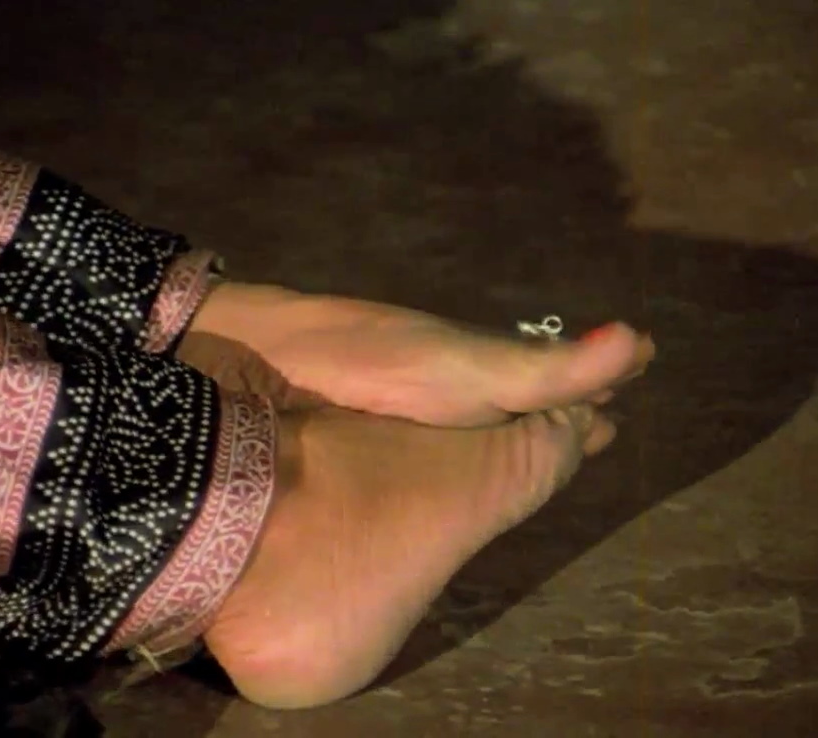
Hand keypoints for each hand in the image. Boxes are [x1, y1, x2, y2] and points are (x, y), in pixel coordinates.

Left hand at [182, 282, 654, 426]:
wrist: (264, 359)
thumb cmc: (367, 361)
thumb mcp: (464, 367)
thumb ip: (542, 370)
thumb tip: (639, 340)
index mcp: (481, 365)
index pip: (553, 379)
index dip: (592, 391)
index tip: (626, 409)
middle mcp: (452, 383)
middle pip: (521, 400)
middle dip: (563, 413)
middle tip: (604, 432)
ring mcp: (412, 403)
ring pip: (480, 420)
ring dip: (518, 431)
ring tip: (557, 446)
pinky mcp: (374, 428)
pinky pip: (437, 439)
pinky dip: (467, 445)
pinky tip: (465, 459)